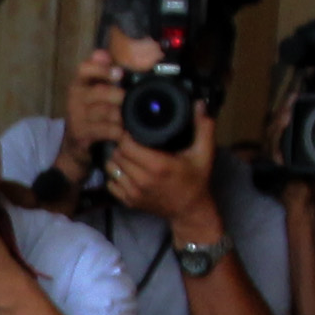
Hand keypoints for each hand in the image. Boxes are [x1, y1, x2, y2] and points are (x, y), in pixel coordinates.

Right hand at [60, 51, 123, 175]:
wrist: (74, 144)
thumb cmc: (90, 113)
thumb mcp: (93, 91)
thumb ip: (100, 71)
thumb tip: (102, 52)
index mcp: (78, 84)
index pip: (84, 69)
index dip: (101, 69)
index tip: (119, 73)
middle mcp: (75, 99)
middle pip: (100, 92)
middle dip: (119, 97)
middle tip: (129, 101)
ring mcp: (77, 118)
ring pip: (106, 112)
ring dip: (122, 115)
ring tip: (129, 118)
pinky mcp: (82, 135)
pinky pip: (107, 130)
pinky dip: (119, 131)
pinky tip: (124, 132)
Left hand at [103, 104, 220, 231]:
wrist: (190, 210)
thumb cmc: (196, 180)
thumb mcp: (204, 153)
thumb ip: (203, 128)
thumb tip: (200, 104)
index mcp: (158, 166)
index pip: (127, 144)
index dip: (127, 135)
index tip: (132, 130)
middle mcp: (142, 179)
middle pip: (117, 154)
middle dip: (122, 145)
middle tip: (130, 140)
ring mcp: (133, 192)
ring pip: (111, 167)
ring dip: (117, 159)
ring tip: (128, 153)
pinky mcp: (128, 201)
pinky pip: (110, 183)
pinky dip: (115, 175)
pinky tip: (125, 169)